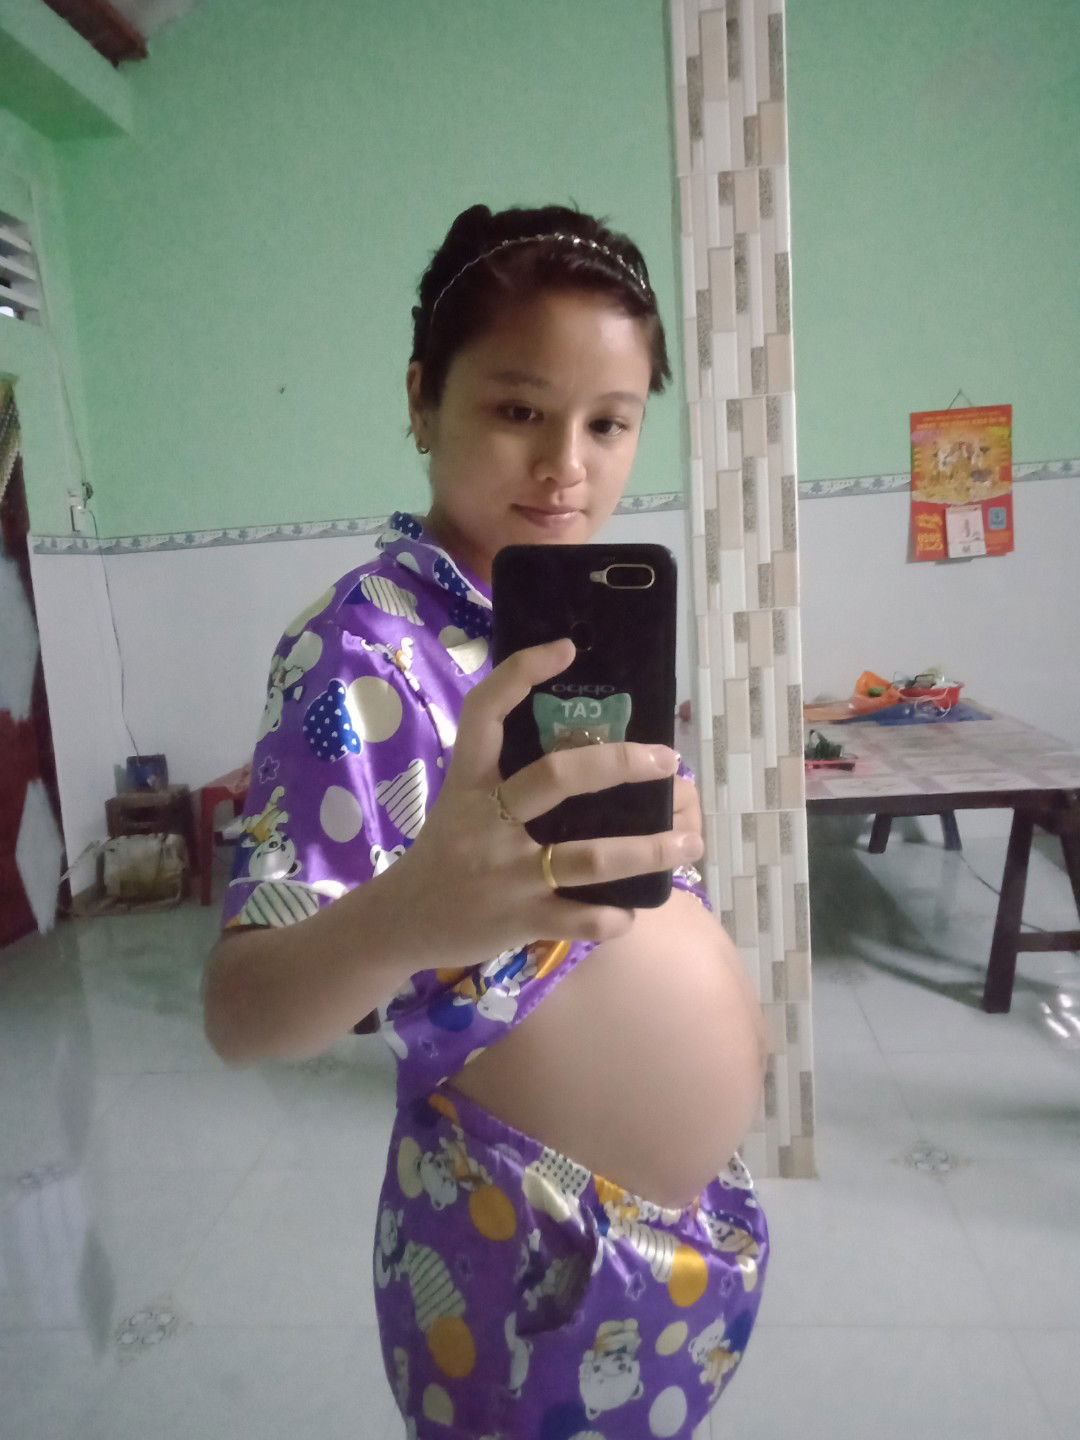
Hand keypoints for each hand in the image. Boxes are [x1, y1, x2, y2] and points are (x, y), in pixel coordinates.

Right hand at [396, 639, 704, 965]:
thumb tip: (584, 741)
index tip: (565, 648)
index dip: (521, 673)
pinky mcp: (518, 919)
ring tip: (689, 842)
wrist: (402, 922)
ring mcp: (504, 873)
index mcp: (468, 782)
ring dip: (647, 850)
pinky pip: (579, 917)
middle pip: (556, 777)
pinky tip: (631, 910)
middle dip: (619, 764)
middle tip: (668, 759)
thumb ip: (507, 778)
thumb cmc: (445, 852)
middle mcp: (487, 821)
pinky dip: (612, 916)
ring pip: (588, 857)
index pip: (485, 712)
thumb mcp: (461, 802)